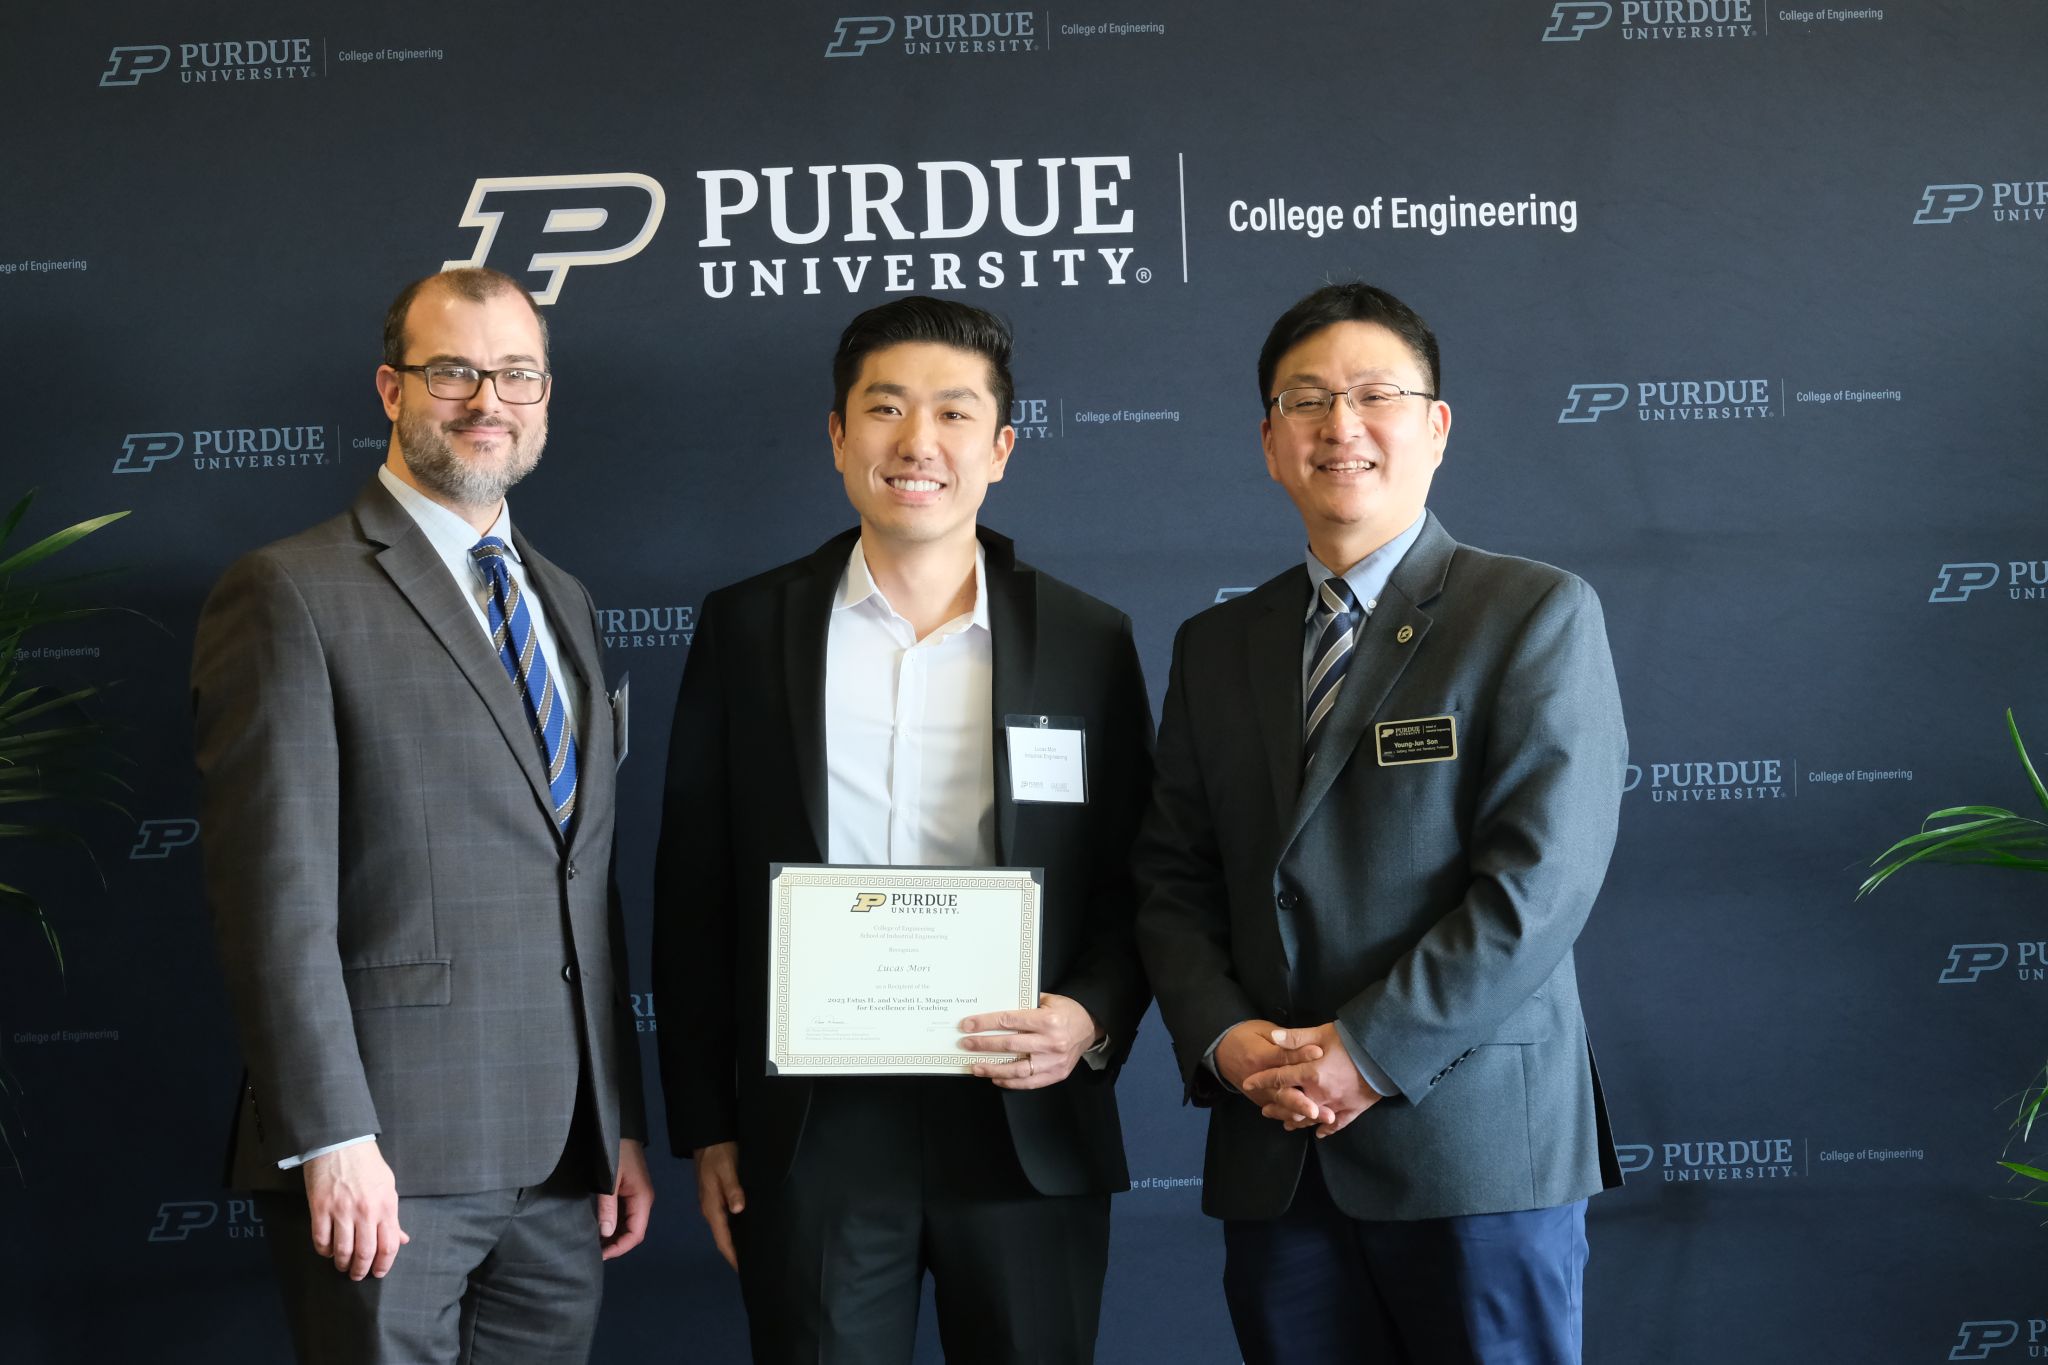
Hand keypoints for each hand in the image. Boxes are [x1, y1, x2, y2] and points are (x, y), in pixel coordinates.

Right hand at [302, 1140, 408, 1279]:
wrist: (340, 1143)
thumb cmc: (367, 1164)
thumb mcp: (388, 1186)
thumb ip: (393, 1216)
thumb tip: (401, 1239)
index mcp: (386, 1205)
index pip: (389, 1245)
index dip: (384, 1265)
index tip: (378, 1273)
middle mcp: (366, 1211)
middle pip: (365, 1253)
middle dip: (361, 1270)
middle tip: (357, 1274)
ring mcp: (341, 1210)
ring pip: (342, 1251)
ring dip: (342, 1264)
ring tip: (342, 1266)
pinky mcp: (320, 1208)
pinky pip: (321, 1240)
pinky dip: (324, 1251)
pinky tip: (328, 1251)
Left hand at [597, 1138, 653, 1260]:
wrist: (619, 1129)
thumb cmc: (616, 1152)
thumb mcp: (609, 1180)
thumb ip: (607, 1207)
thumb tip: (605, 1234)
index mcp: (643, 1199)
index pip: (636, 1234)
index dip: (619, 1248)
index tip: (600, 1256)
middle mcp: (643, 1200)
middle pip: (633, 1232)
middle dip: (615, 1245)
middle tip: (593, 1253)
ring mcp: (636, 1196)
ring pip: (628, 1224)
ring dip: (613, 1236)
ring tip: (594, 1244)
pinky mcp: (629, 1191)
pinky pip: (623, 1214)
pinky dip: (613, 1224)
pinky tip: (598, 1229)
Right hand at [693, 1141, 743, 1269]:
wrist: (708, 1136)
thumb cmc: (718, 1152)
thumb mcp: (727, 1168)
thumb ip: (733, 1189)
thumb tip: (739, 1210)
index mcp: (711, 1206)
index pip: (723, 1239)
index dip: (733, 1255)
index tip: (744, 1271)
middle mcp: (710, 1209)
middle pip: (723, 1238)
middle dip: (735, 1253)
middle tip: (754, 1265)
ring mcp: (712, 1203)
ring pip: (725, 1228)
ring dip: (736, 1241)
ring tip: (753, 1251)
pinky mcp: (717, 1196)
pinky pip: (726, 1218)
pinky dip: (736, 1228)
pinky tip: (748, 1228)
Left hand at [958, 993, 1099, 1088]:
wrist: (1090, 1027)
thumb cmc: (1066, 1011)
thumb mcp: (1048, 999)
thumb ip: (1024, 1004)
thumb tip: (993, 1007)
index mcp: (1048, 1020)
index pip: (1009, 1021)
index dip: (985, 1024)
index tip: (968, 1026)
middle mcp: (1051, 1042)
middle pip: (1010, 1045)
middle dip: (984, 1045)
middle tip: (966, 1044)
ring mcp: (1054, 1061)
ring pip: (1017, 1068)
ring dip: (993, 1068)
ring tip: (976, 1067)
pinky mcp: (1056, 1074)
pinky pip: (1029, 1082)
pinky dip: (1011, 1081)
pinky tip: (996, 1077)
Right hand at [1213, 1019, 1321, 1123]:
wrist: (1221, 1052)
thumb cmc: (1247, 1037)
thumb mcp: (1262, 1030)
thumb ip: (1283, 1038)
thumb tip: (1307, 1040)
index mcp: (1259, 1055)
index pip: (1282, 1056)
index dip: (1300, 1054)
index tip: (1319, 1053)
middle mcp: (1259, 1079)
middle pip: (1283, 1092)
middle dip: (1304, 1102)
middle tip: (1324, 1109)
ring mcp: (1260, 1093)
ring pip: (1284, 1106)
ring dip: (1305, 1113)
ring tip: (1326, 1117)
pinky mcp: (1261, 1101)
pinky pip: (1280, 1112)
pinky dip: (1297, 1117)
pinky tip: (1315, 1120)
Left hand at [1239, 1023, 1382, 1137]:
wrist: (1386, 1053)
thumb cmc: (1353, 1040)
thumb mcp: (1322, 1033)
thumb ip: (1296, 1037)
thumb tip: (1273, 1038)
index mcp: (1311, 1073)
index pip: (1279, 1078)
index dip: (1262, 1081)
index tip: (1248, 1084)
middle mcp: (1321, 1093)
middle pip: (1292, 1104)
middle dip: (1277, 1106)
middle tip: (1264, 1110)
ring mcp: (1337, 1104)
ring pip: (1311, 1117)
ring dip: (1297, 1120)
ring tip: (1286, 1123)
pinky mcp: (1354, 1108)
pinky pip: (1338, 1124)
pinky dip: (1327, 1129)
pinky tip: (1320, 1134)